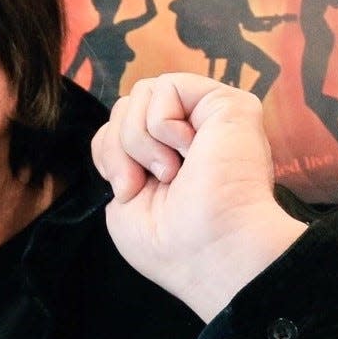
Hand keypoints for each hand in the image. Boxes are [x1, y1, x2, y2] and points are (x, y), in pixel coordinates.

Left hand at [91, 73, 305, 321]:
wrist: (209, 251)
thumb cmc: (169, 243)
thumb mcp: (123, 201)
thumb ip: (118, 157)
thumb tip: (117, 131)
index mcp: (168, 157)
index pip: (118, 126)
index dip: (109, 152)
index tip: (126, 191)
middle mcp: (191, 135)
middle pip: (125, 106)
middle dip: (119, 146)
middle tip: (143, 183)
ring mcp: (209, 119)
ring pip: (141, 92)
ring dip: (139, 138)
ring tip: (170, 172)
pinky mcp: (228, 103)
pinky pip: (168, 86)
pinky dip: (162, 123)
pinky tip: (189, 152)